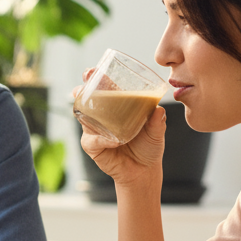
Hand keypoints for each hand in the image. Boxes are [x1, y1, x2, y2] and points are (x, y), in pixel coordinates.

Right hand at [76, 69, 166, 189]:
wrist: (144, 171)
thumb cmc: (148, 146)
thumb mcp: (156, 131)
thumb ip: (157, 121)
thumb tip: (159, 109)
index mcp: (115, 107)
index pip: (103, 88)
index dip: (96, 77)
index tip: (94, 70)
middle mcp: (101, 116)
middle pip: (86, 98)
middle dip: (82, 86)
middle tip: (87, 79)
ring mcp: (94, 131)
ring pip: (82, 115)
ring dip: (81, 104)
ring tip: (83, 97)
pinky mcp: (92, 146)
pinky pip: (93, 140)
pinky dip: (102, 138)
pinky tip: (113, 140)